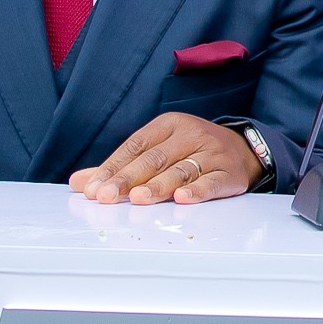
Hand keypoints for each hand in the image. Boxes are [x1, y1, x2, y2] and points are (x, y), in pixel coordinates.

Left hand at [70, 113, 263, 204]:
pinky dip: (197, 190)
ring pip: (181, 170)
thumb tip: (79, 182)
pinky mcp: (229, 172)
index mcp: (169, 125)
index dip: (113, 167)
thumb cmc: (191, 151)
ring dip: (158, 186)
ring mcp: (212, 152)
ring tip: (138, 199)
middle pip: (155, 158)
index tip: (92, 189)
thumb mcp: (158, 150)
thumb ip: (119, 167)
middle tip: (107, 196)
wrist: (243, 151)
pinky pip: (211, 182)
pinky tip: (182, 199)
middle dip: (128, 179)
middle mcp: (191, 134)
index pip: (135, 145)